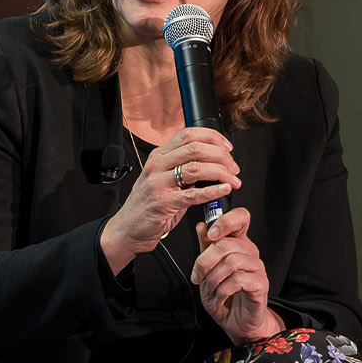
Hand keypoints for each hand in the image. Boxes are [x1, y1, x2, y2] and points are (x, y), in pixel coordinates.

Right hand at [101, 127, 239, 273]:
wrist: (128, 228)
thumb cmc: (148, 205)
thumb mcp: (163, 179)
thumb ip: (182, 169)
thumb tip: (212, 164)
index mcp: (159, 156)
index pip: (188, 134)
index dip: (213, 137)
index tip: (227, 148)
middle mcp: (157, 165)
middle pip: (195, 148)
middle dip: (221, 156)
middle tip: (233, 167)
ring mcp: (158, 183)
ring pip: (196, 167)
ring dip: (221, 172)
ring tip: (233, 181)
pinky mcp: (163, 202)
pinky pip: (193, 194)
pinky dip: (213, 191)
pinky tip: (224, 190)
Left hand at [191, 207, 282, 344]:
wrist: (236, 322)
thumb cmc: (223, 294)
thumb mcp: (207, 270)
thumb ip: (205, 247)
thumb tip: (201, 226)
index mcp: (238, 244)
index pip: (241, 218)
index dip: (225, 221)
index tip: (210, 234)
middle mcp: (250, 252)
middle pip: (227, 243)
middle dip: (204, 260)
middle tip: (197, 276)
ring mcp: (257, 268)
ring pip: (231, 261)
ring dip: (212, 278)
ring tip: (208, 290)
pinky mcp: (261, 284)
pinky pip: (238, 280)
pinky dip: (222, 290)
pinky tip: (219, 297)